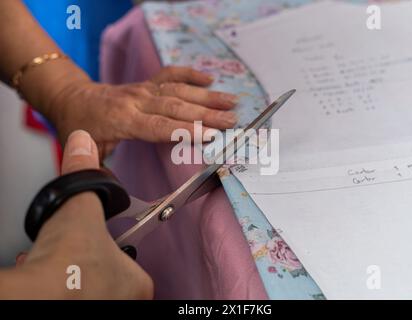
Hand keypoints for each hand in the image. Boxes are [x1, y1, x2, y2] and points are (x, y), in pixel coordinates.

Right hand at [2, 130, 152, 298]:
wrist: (37, 294)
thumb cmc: (69, 265)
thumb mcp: (81, 207)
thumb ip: (85, 175)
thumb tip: (83, 145)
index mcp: (137, 282)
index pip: (131, 259)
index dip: (113, 245)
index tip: (100, 242)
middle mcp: (123, 302)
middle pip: (107, 273)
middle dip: (90, 258)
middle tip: (77, 250)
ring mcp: (99, 308)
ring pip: (86, 285)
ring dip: (71, 269)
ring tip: (61, 257)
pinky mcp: (71, 310)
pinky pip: (67, 293)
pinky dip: (55, 281)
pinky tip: (45, 269)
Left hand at [48, 66, 238, 157]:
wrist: (71, 97)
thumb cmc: (81, 127)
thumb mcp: (89, 152)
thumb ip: (102, 172)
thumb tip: (114, 196)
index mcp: (124, 120)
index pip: (161, 126)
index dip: (186, 131)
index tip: (211, 135)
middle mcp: (138, 101)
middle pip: (177, 107)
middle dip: (207, 114)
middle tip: (232, 120)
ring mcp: (143, 89)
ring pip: (179, 90)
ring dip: (207, 96)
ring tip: (231, 101)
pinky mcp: (146, 83)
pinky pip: (170, 74)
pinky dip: (190, 74)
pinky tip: (208, 79)